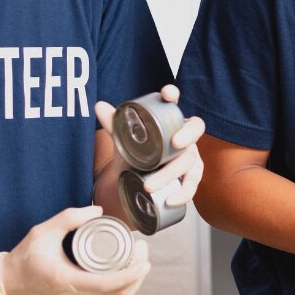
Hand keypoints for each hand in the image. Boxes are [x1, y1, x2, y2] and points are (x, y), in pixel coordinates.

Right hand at [0, 207, 150, 294]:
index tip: (143, 255)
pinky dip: (125, 286)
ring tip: (138, 258)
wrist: (10, 284)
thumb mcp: (43, 232)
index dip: (134, 272)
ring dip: (135, 281)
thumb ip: (69, 218)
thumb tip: (98, 210)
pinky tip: (127, 270)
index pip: (112, 284)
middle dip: (139, 272)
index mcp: (71, 282)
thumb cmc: (25, 258)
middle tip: (142, 249)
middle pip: (123, 293)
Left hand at [96, 85, 205, 206]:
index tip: (168, 94)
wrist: (137, 181)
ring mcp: (191, 156)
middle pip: (195, 130)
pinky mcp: (191, 177)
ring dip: (171, 174)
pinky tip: (171, 200)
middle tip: (174, 143)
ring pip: (190, 162)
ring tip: (150, 185)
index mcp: (169, 121)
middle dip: (188, 135)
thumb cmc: (135, 154)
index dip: (173, 97)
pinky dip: (183, 194)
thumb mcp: (123, 140)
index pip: (174, 104)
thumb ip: (114, 124)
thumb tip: (100, 106)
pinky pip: (192, 185)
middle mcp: (185, 136)